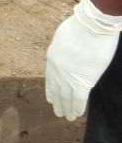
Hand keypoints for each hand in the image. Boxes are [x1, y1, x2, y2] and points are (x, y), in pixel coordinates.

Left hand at [46, 0, 121, 119]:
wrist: (91, 26)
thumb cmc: (80, 27)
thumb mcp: (62, 38)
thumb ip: (62, 49)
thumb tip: (65, 54)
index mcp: (51, 58)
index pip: (50, 79)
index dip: (51, 90)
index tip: (50, 99)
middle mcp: (57, 70)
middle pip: (57, 90)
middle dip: (58, 103)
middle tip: (59, 112)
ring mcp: (69, 76)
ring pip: (66, 97)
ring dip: (67, 108)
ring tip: (68, 117)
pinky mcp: (83, 81)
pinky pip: (78, 99)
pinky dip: (77, 108)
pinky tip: (77, 114)